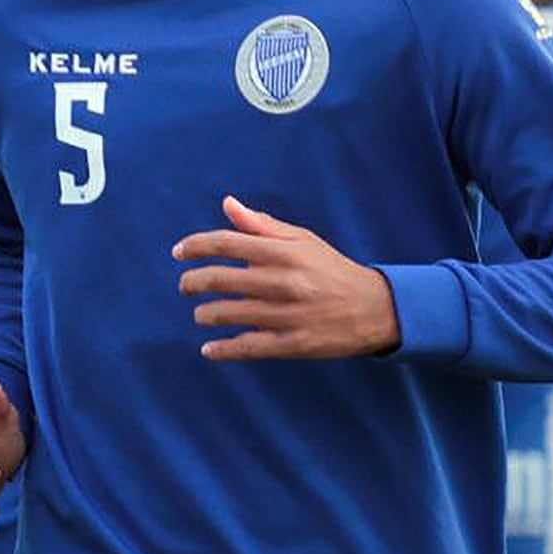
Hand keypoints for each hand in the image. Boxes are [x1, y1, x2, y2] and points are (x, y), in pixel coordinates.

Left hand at [173, 196, 400, 360]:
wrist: (374, 308)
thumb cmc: (330, 269)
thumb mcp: (302, 240)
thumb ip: (262, 226)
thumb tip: (228, 204)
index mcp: (283, 252)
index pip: (226, 243)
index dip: (195, 246)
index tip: (178, 253)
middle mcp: (283, 281)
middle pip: (219, 280)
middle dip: (192, 283)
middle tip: (186, 287)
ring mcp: (287, 314)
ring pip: (228, 314)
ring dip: (205, 315)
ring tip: (201, 314)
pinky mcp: (293, 344)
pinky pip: (247, 347)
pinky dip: (222, 349)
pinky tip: (209, 349)